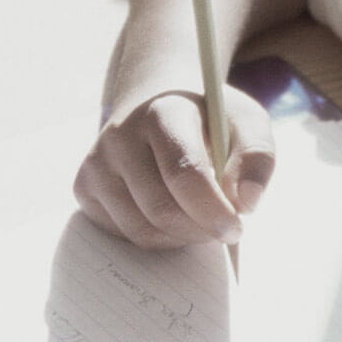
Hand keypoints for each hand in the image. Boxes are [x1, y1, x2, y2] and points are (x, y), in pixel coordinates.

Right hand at [74, 87, 275, 248]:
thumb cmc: (209, 118)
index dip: (213, 208)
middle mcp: (119, 137)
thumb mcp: (246, 122)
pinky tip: (174, 214)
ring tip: (203, 218)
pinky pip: (124, 233)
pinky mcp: (85, 187)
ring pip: (142, 229)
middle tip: (227, 229)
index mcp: (163, 112)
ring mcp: (96, 164)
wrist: (158, 104)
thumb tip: (247, 202)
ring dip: (182, 237)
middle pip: (162, 209)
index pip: (184, 171)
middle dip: (201, 230)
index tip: (237, 227)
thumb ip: (257, 156)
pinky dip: (158, 237)